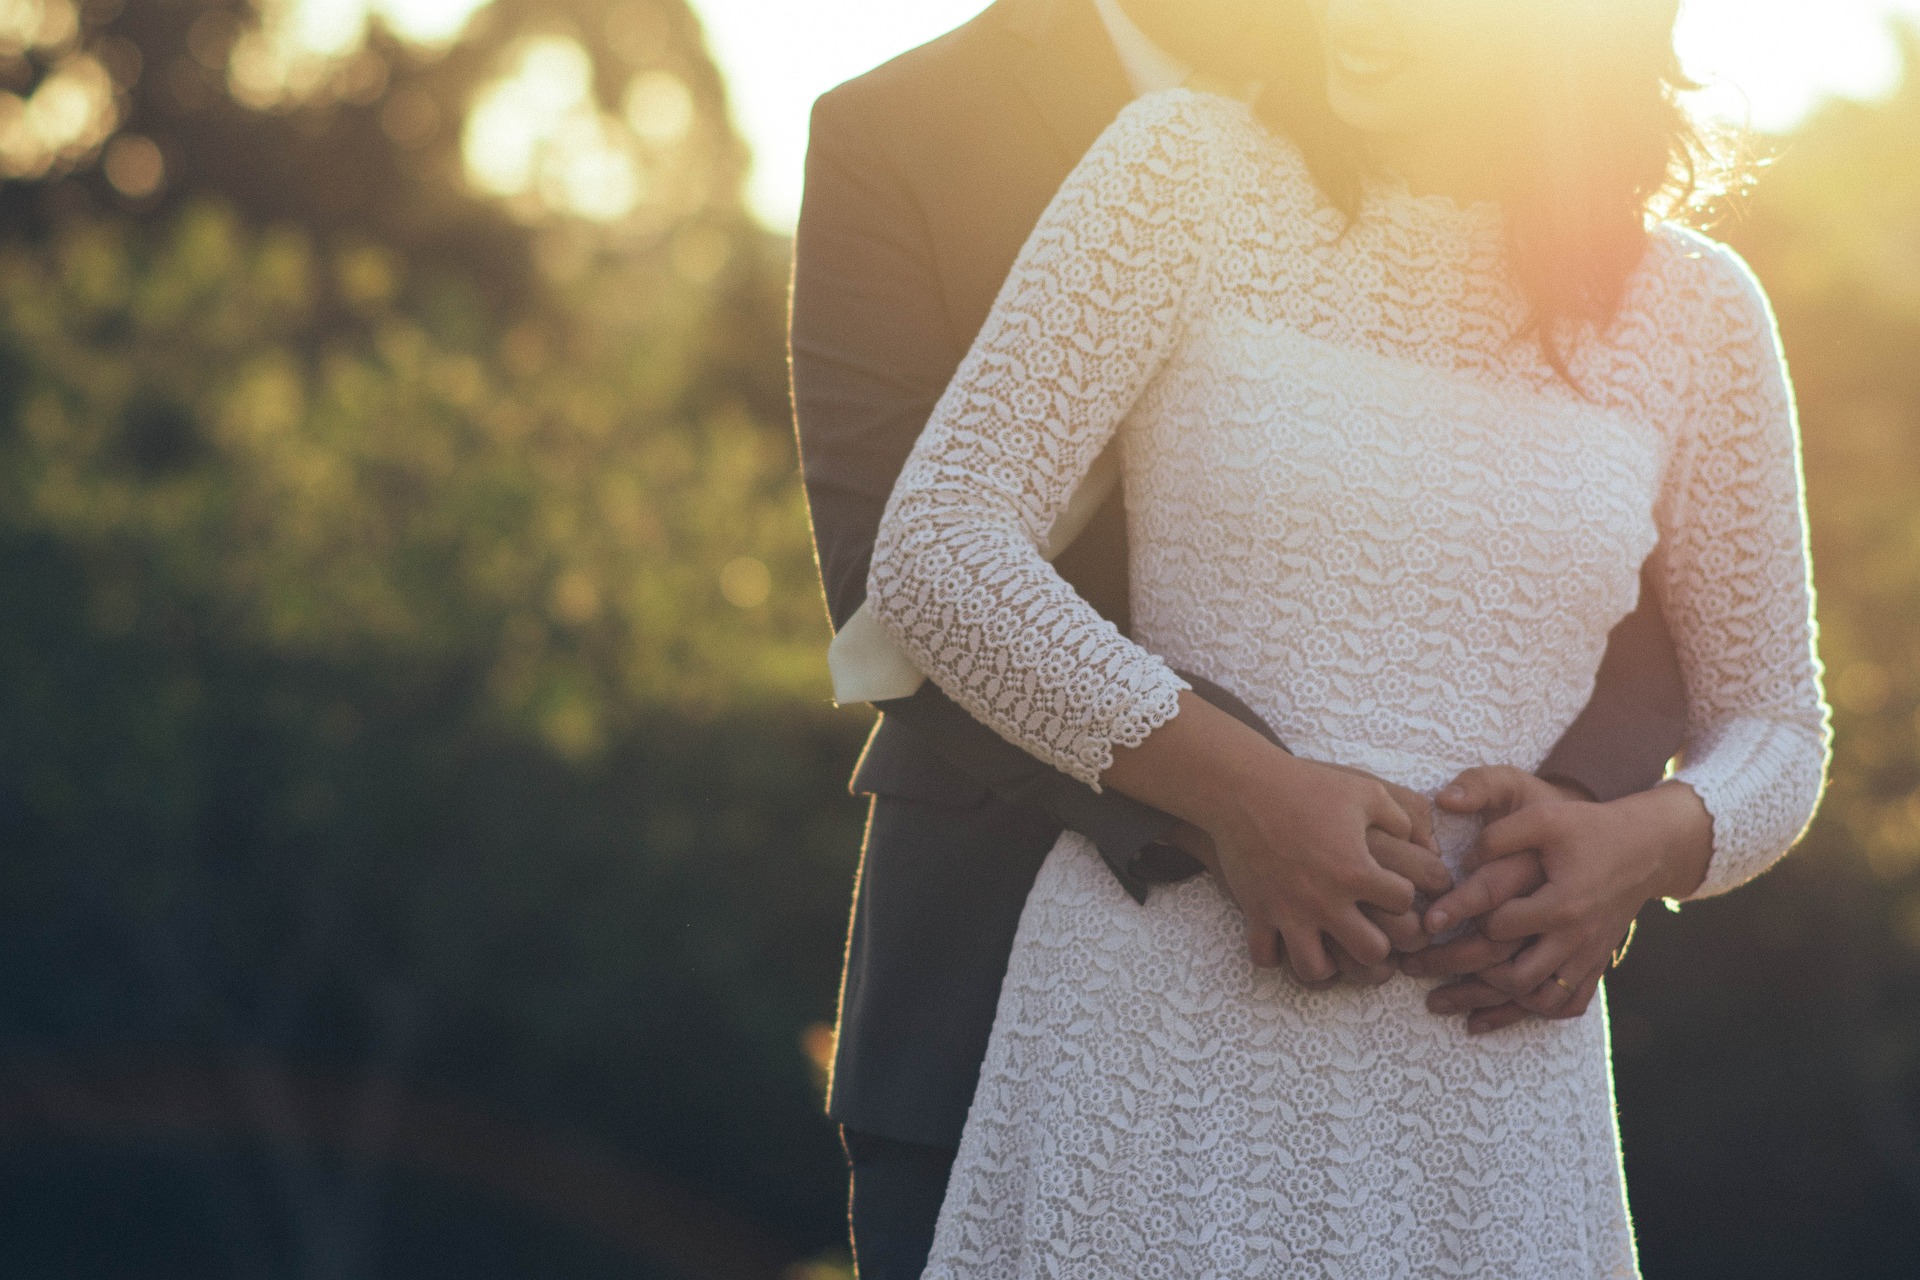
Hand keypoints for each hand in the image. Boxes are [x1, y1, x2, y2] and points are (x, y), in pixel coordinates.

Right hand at [1105, 693, 1453, 981]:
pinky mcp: (1257, 912)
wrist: (1242, 787)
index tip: (1397, 885)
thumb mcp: (1366, 791)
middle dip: (1382, 945)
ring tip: (1332, 946)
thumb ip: (1404, 818)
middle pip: (1372, 952)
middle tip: (1376, 929)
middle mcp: (1326, 900)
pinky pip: (1265, 957)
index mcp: (1357, 870)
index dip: (1408, 893)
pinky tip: (1287, 938)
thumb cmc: (1307, 785)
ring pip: (1316, 969)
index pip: (1404, 903)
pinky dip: (1277, 955)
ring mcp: (1289, 911)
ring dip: (1330, 964)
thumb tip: (1423, 844)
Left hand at [1418, 765, 1711, 1021]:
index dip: (1459, 920)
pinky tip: (1496, 1014)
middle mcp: (1575, 938)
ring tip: (1442, 1001)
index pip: (1499, 924)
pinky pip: (1566, 1003)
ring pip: (1536, 997)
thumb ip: (1502, 835)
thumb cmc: (1589, 829)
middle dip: (1460, 976)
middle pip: (1513, 975)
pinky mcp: (1595, 963)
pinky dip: (1531, 1012)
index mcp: (1561, 903)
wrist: (1648, 848)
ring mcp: (1587, 955)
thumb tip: (1461, 860)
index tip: (1423, 924)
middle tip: (1414, 969)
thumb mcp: (1545, 818)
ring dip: (1489, 1004)